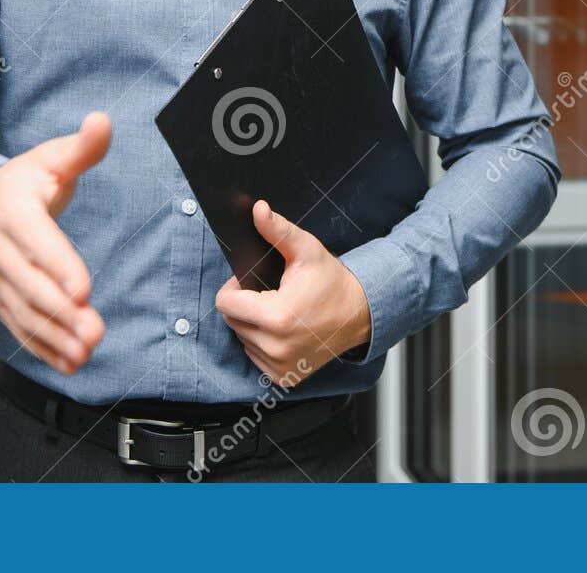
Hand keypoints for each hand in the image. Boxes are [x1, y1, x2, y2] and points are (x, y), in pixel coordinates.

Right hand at [0, 111, 110, 375]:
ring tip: (85, 353)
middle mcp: (0, 250)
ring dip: (53, 337)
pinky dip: (42, 348)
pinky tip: (70, 364)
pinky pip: (18, 328)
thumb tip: (103, 121)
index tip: (83, 289)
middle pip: (29, 286)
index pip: (36, 242)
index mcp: (13, 212)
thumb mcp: (48, 158)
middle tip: (94, 331)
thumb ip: (81, 146)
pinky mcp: (1, 299)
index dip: (58, 266)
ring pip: (23, 313)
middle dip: (61, 312)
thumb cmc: (17, 182)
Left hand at [214, 200, 371, 386]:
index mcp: (276, 316)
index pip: (225, 303)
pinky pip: (255, 357)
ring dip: (253, 325)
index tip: (254, 283)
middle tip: (271, 294)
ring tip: (280, 311)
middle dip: (245, 305)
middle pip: (232, 321)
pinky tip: (284, 330)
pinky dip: (263, 343)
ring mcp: (280, 365)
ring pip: (242, 339)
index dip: (235, 288)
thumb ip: (278, 230)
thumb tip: (258, 209)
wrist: (361, 313)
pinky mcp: (284, 377)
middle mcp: (276, 346)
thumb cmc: (333, 281)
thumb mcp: (306, 250)